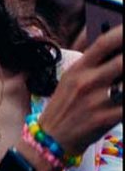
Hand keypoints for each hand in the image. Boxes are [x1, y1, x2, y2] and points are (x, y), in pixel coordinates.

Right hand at [38, 26, 122, 156]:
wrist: (52, 138)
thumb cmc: (65, 105)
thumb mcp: (69, 78)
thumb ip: (87, 58)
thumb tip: (96, 33)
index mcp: (78, 69)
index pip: (103, 43)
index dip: (121, 32)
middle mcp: (87, 82)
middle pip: (123, 61)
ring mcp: (97, 101)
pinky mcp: (106, 119)